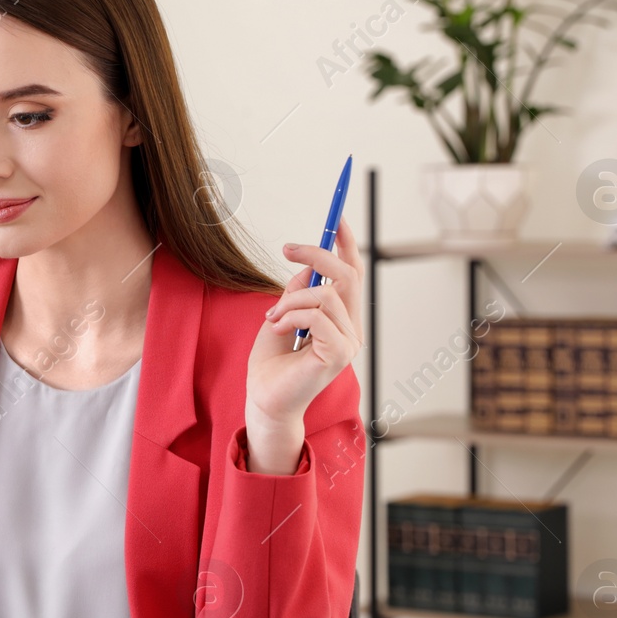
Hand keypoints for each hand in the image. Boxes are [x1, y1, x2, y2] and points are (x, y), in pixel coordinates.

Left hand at [243, 215, 364, 470]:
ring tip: (273, 315)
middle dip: (318, 253)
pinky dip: (292, 315)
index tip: (337, 217)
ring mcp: (349, 343)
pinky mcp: (338, 355)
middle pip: (348, 275)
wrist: (263, 400)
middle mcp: (352, 329)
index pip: (353, 274)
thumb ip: (298, 293)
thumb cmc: (271, 364)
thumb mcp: (282, 315)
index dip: (347, 244)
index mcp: (342, 319)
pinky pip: (317, 316)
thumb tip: (309, 266)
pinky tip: (278, 327)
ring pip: (328, 294)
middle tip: (286, 247)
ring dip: (291, 298)